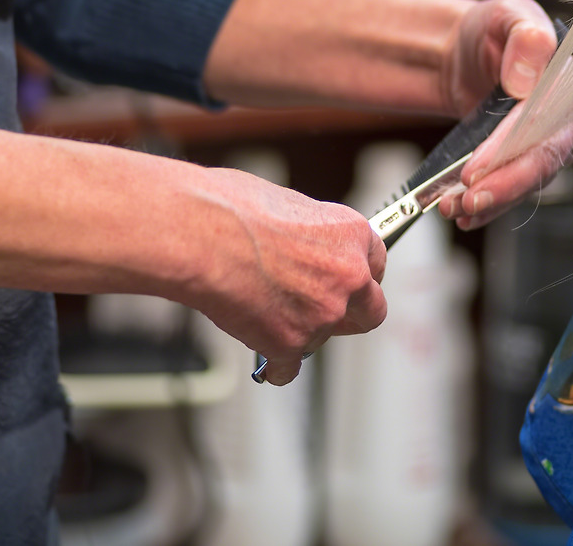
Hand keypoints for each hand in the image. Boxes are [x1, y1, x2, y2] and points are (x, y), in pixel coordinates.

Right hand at [183, 167, 387, 384]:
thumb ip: (311, 234)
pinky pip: (289, 367)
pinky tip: (261, 352)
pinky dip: (275, 363)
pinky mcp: (290, 344)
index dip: (358, 276)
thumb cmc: (230, 209)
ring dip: (301, 332)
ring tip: (264, 313)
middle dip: (350, 314)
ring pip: (323, 338)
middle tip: (322, 311)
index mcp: (350, 234)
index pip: (375, 264)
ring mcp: (321, 314)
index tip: (347, 283)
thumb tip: (304, 246)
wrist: (197, 234)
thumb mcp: (287, 204)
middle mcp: (347, 276)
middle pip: (370, 310)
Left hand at [435, 0, 572, 229]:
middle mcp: (568, 119)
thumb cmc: (493, 31)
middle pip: (542, 161)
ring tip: (455, 210)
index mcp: (571, 82)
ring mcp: (548, 145)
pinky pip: (512, 190)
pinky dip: (487, 207)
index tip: (478, 164)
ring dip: (493, 202)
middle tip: (468, 198)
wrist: (467, 53)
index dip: (512, 146)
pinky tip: (461, 214)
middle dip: (505, 185)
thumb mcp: (506, 15)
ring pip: (527, 183)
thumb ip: (524, 37)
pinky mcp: (525, 162)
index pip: (546, 121)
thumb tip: (526, 78)